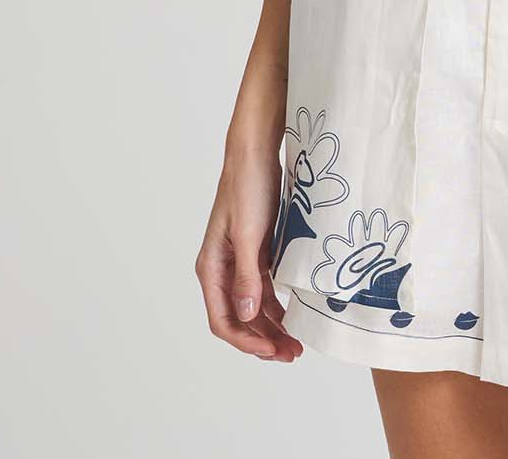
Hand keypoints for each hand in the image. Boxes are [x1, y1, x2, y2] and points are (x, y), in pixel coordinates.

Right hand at [194, 140, 303, 361]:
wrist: (256, 154)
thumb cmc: (247, 188)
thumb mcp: (248, 233)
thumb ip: (246, 275)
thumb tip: (246, 315)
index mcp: (211, 267)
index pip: (223, 319)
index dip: (246, 340)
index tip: (271, 350)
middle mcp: (223, 269)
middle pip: (240, 318)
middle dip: (263, 339)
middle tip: (291, 354)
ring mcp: (239, 261)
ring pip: (254, 306)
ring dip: (272, 326)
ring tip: (296, 342)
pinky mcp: (257, 251)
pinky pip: (264, 288)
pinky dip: (277, 304)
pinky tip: (293, 314)